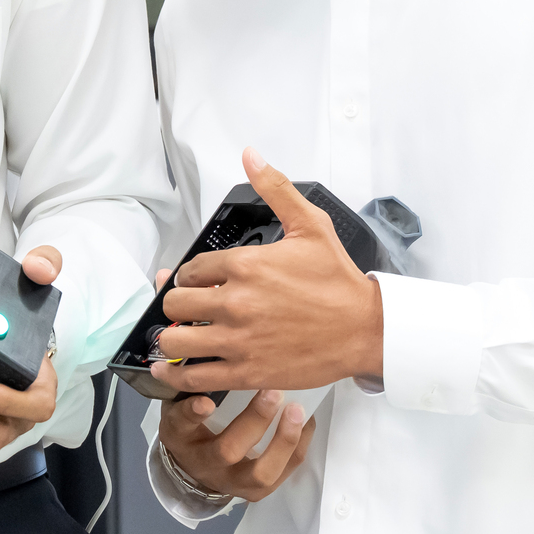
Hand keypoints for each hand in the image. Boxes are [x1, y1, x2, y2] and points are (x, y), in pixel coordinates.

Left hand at [153, 148, 382, 394]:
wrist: (365, 328)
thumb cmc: (338, 281)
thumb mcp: (310, 225)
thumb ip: (275, 189)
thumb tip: (252, 156)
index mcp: (246, 265)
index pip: (190, 270)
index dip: (188, 277)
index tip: (194, 284)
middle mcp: (235, 302)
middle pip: (175, 304)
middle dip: (177, 305)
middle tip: (186, 309)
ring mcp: (238, 340)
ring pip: (175, 341)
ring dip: (171, 340)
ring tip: (178, 337)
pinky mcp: (246, 371)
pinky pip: (194, 377)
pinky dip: (175, 376)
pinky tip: (168, 370)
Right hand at [156, 388, 313, 502]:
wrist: (194, 468)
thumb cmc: (191, 424)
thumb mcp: (180, 402)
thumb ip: (194, 382)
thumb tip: (214, 348)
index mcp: (180, 437)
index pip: (181, 425)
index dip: (193, 414)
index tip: (205, 401)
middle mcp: (204, 464)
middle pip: (227, 451)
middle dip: (254, 421)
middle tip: (273, 392)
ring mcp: (233, 482)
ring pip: (261, 473)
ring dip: (283, 441)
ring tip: (296, 411)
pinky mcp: (257, 491)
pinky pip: (284, 472)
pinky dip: (298, 446)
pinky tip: (306, 422)